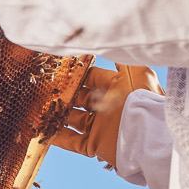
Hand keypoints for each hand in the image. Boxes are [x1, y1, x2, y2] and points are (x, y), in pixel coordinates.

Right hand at [47, 64, 161, 167]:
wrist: (152, 136)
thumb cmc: (145, 101)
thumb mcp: (137, 73)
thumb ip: (121, 58)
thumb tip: (109, 43)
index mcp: (118, 88)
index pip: (94, 77)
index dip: (78, 73)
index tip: (59, 67)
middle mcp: (108, 107)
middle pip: (80, 98)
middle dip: (63, 92)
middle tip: (42, 86)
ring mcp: (100, 127)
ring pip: (72, 119)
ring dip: (55, 114)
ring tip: (37, 107)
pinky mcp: (96, 145)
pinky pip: (72, 142)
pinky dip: (58, 138)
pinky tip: (42, 131)